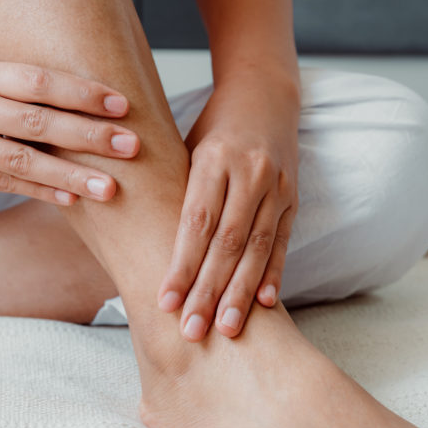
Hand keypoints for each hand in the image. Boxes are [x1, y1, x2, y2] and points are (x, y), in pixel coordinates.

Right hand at [0, 57, 139, 204]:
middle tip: (130, 146)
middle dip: (88, 135)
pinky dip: (40, 192)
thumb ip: (20, 86)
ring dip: (70, 176)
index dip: (81, 92)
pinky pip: (4, 185)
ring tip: (109, 188)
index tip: (121, 104)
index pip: (38, 81)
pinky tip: (72, 200)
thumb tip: (86, 101)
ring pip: (23, 162)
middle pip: (37, 122)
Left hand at [157, 75, 299, 339]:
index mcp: (214, 158)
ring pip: (257, 248)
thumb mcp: (182, 148)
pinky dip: (273, 274)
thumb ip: (169, 191)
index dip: (181, 265)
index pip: (196, 222)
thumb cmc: (209, 129)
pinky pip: (281, 241)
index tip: (164, 302)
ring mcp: (277, 186)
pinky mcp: (293, 198)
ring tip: (228, 330)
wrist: (263, 95)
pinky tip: (264, 304)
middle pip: (227, 242)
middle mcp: (249, 172)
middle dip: (209, 291)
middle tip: (192, 331)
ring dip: (241, 293)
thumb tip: (133, 243)